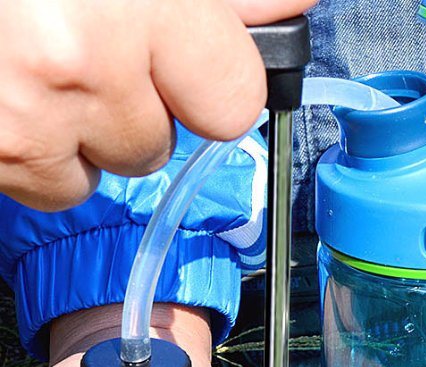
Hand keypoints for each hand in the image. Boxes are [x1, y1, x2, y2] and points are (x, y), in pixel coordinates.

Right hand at [0, 0, 312, 210]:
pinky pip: (49, 186)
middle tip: (82, 42)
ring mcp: (24, 113)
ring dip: (82, 130)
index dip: (211, 81)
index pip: (232, 96)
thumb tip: (293, 3)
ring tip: (30, 60)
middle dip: (138, 104)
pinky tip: (6, 92)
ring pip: (105, 170)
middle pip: (162, 140)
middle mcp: (80, 56)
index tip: (187, 60)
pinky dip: (35, 152)